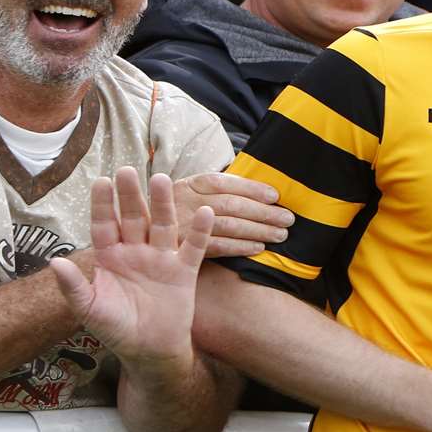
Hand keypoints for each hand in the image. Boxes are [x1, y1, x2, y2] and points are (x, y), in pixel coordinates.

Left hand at [49, 168, 210, 370]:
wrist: (148, 351)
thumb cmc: (115, 329)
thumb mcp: (89, 309)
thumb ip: (73, 286)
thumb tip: (54, 261)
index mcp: (110, 257)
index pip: (105, 225)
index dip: (103, 205)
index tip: (101, 182)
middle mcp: (135, 251)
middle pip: (134, 217)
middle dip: (131, 195)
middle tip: (128, 171)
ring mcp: (161, 259)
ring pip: (162, 225)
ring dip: (163, 204)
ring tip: (162, 180)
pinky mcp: (184, 271)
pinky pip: (193, 248)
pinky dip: (200, 232)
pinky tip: (204, 213)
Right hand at [172, 171, 290, 257]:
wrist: (144, 236)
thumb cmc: (178, 211)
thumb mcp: (191, 193)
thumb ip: (218, 189)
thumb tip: (259, 188)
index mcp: (189, 184)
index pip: (225, 183)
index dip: (252, 189)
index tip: (275, 196)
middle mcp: (185, 202)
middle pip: (231, 204)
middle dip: (263, 211)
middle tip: (287, 218)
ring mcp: (182, 225)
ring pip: (228, 225)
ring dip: (258, 230)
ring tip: (280, 234)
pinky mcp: (181, 248)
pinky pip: (217, 247)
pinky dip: (240, 247)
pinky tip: (258, 248)